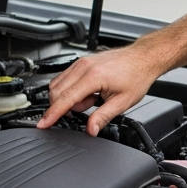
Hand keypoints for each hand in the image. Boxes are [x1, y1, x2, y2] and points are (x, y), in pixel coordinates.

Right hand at [36, 44, 166, 136]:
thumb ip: (103, 117)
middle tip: (85, 110)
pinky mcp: (81, 62)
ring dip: (68, 99)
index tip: (43, 124)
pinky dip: (71, 90)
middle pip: (56, 91)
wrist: (143, 58)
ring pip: (58, 84)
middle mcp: (83, 66)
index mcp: (93, 76)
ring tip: (92, 100)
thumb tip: (91, 130)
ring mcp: (81, 62)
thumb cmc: (137, 76)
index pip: (65, 98)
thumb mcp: (123, 102)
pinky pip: (65, 78)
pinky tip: (89, 93)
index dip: (52, 114)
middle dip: (63, 107)